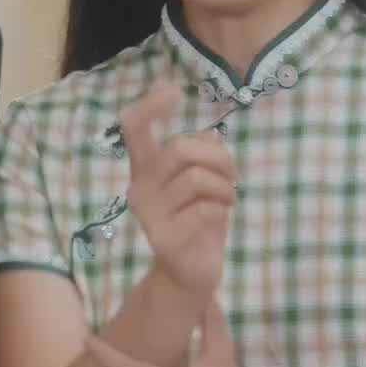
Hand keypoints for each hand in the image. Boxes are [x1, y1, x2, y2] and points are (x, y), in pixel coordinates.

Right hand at [120, 82, 235, 298]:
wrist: (191, 273)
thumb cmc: (199, 220)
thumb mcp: (204, 181)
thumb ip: (202, 155)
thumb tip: (212, 136)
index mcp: (147, 169)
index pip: (134, 127)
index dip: (150, 105)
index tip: (173, 93)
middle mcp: (140, 188)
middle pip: (180, 150)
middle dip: (217, 158)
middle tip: (231, 177)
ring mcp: (149, 215)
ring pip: (196, 179)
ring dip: (224, 187)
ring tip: (228, 199)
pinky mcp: (164, 238)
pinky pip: (204, 209)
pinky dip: (221, 209)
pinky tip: (220, 218)